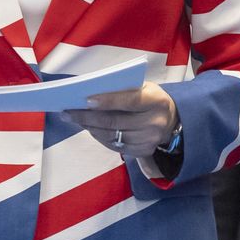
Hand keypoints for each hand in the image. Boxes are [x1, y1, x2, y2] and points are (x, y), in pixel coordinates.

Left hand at [63, 82, 178, 158]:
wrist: (170, 120)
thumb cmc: (149, 98)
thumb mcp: (144, 87)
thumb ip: (124, 89)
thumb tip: (91, 94)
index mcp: (156, 101)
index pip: (130, 101)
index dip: (108, 101)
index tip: (86, 100)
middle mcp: (155, 123)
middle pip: (116, 122)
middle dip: (89, 117)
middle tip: (68, 112)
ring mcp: (149, 140)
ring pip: (112, 135)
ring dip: (90, 127)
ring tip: (74, 119)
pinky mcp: (143, 152)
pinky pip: (115, 145)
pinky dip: (99, 136)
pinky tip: (89, 128)